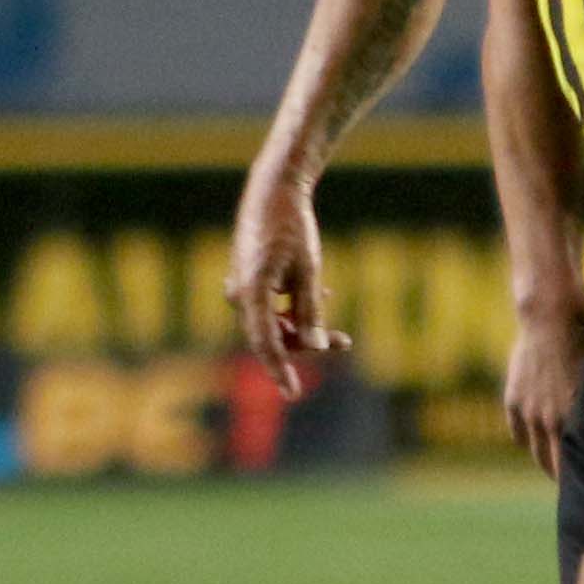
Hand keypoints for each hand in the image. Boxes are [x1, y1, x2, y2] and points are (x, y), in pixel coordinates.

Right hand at [227, 167, 348, 398]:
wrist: (273, 190)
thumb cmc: (292, 227)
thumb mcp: (309, 270)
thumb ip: (309, 311)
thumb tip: (314, 347)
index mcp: (250, 292)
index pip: (266, 344)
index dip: (281, 371)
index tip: (293, 394)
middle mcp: (238, 293)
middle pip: (272, 336)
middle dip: (306, 342)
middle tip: (345, 341)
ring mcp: (240, 287)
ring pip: (271, 322)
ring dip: (301, 325)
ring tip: (334, 314)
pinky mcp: (246, 279)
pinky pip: (269, 306)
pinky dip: (292, 308)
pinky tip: (322, 296)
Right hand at [500, 310, 583, 479]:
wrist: (550, 319)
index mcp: (576, 418)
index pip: (576, 464)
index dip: (582, 480)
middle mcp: (550, 420)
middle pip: (553, 465)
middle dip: (565, 479)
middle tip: (575, 489)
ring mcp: (528, 412)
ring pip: (535, 452)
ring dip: (546, 462)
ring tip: (556, 470)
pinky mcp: (513, 400)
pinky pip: (518, 433)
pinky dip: (528, 440)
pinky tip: (537, 444)